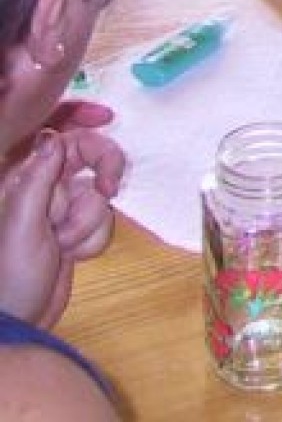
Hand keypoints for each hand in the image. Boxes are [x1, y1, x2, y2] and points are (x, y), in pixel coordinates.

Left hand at [0, 108, 127, 327]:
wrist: (19, 321)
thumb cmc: (12, 273)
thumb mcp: (23, 224)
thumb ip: (39, 179)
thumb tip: (55, 135)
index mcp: (23, 179)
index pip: (57, 135)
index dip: (81, 119)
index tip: (110, 118)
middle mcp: (44, 189)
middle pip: (89, 156)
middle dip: (102, 173)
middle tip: (110, 190)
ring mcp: (61, 211)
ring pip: (99, 194)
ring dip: (90, 222)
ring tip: (65, 245)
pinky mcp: (77, 232)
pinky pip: (103, 221)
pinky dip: (94, 239)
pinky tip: (74, 255)